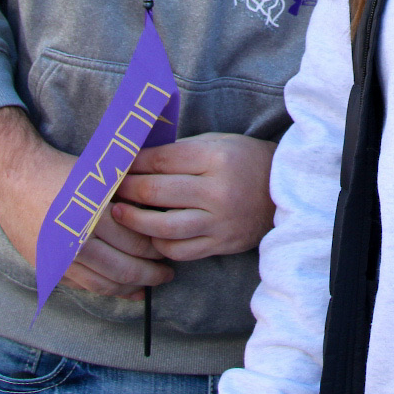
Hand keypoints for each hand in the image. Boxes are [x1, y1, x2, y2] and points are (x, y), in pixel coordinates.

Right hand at [0, 107, 172, 298]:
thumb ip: (130, 191)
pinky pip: (85, 286)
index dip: (157, 248)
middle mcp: (75, 242)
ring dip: (132, 287)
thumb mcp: (100, 174)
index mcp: (93, 215)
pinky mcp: (48, 268)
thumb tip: (164, 209)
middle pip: (125, 268)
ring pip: (106, 284)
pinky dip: (108, 290)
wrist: (14, 178)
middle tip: (166, 272)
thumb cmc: (62, 172)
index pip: (136, 242)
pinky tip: (125, 289)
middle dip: (151, 273)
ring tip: (149, 283)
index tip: (168, 248)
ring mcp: (59, 259)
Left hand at [112, 133, 276, 260]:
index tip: (116, 165)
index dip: (133, 163)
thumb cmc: (243, 160)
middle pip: (156, 192)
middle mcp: (217, 191)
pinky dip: (160, 244)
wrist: (284, 189)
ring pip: (163, 227)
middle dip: (126, 190)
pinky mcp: (222, 244)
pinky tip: (150, 235)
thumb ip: (179, 152)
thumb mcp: (216, 143)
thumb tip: (135, 159)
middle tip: (109, 189)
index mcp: (216, 158)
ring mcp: (219, 221)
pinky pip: (180, 250)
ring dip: (134, 221)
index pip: (160, 161)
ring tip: (120, 214)